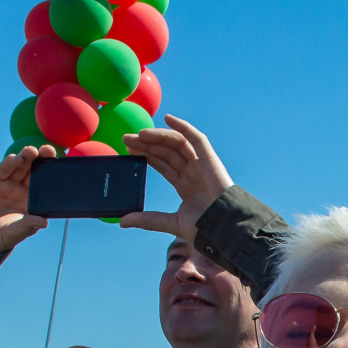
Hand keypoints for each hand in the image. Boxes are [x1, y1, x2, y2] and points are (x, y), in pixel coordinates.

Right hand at [0, 146, 53, 253]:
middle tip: (49, 151)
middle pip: (36, 173)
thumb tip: (44, 222)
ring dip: (27, 157)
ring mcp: (9, 184)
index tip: (61, 169)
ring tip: (32, 151)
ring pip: (21, 167)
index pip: (47, 189)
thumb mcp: (11, 234)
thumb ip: (26, 228)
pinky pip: (4, 169)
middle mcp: (23, 192)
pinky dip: (10, 162)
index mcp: (32, 205)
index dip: (53, 178)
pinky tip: (16, 158)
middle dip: (43, 160)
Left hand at [120, 116, 233, 244]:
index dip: (147, 155)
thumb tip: (123, 221)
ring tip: (140, 134)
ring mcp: (201, 165)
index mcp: (186, 185)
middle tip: (126, 139)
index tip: (128, 150)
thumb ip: (148, 220)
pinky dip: (183, 127)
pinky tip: (168, 119)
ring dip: (158, 136)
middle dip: (147, 144)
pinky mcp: (210, 159)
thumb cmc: (205, 228)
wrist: (224, 227)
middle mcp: (193, 172)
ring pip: (177, 144)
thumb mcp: (171, 223)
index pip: (162, 164)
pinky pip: (196, 138)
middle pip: (166, 152)